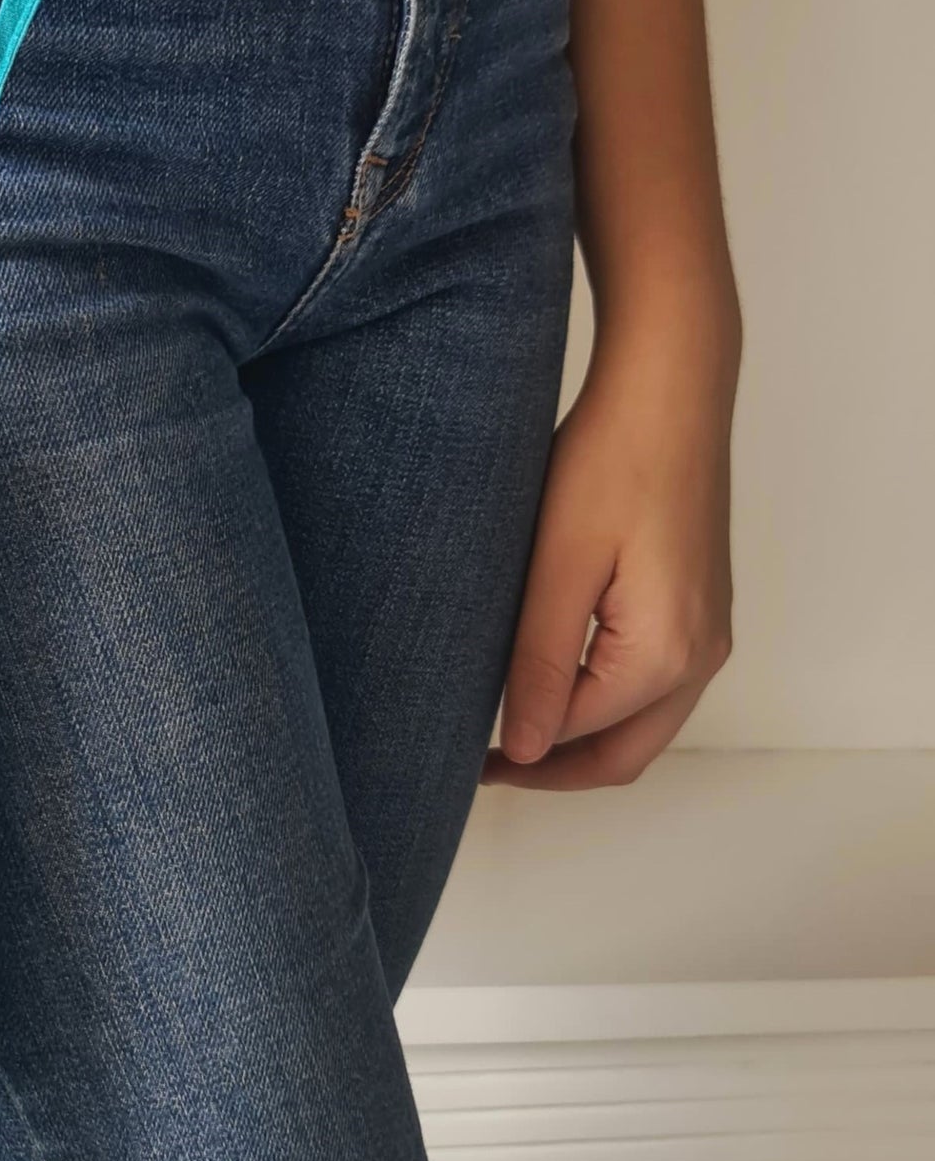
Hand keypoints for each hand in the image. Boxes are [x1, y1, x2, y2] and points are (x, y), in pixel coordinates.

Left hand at [484, 320, 736, 790]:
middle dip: (551, 769)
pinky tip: (549, 682)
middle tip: (479, 765)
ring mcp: (707, 634)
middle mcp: (702, 656)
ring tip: (504, 727)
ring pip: (642, 725)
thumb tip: (526, 749)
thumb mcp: (558, 565)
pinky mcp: (697, 609)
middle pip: (623, 754)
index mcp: (666, 653)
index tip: (454, 754)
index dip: (516, 754)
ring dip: (577, 739)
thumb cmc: (611, 460)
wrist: (669, 391)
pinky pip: (653, 686)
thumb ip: (541, 663)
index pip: (579, 737)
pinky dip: (602, 704)